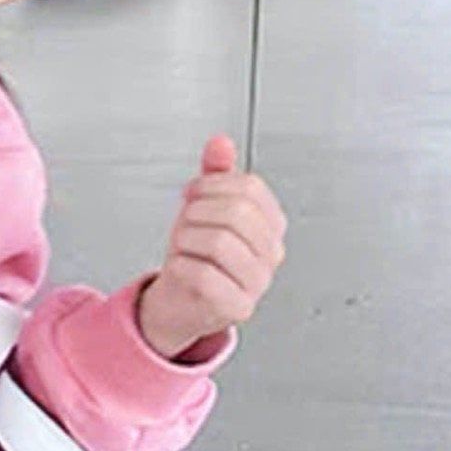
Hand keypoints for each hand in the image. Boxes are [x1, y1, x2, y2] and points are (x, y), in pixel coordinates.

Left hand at [137, 136, 286, 359]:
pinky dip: (180, 266)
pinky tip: (179, 267)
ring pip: (219, 242)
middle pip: (236, 213)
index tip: (192, 192)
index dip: (212, 184)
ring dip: (186, 239)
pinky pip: (203, 276)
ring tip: (182, 247)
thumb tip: (220, 143)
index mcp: (271, 225)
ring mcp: (258, 282)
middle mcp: (271, 254)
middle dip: (197, 212)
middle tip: (184, 222)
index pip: (251, 188)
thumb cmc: (197, 255)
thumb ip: (215, 176)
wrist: (180, 301)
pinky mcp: (237, 307)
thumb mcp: (204, 208)